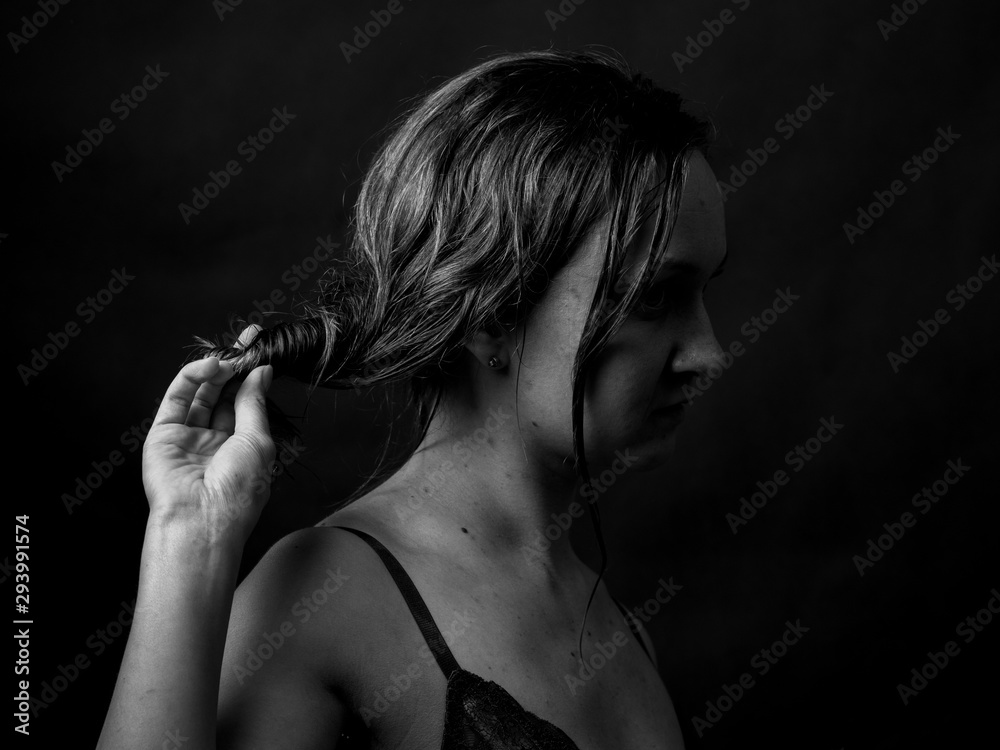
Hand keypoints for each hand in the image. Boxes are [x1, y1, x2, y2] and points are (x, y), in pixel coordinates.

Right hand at [142, 328, 275, 548]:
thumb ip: (254, 403)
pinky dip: (193, 378)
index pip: (246, 402)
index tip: (261, 346)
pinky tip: (212, 366)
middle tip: (247, 339)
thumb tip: (262, 371)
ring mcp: (188, 437)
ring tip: (230, 357)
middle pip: (224, 394)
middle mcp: (215, 440)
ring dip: (216, 371)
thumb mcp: (257, 440)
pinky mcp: (163, 433)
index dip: (253, 375)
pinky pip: (177, 398)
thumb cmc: (239, 488)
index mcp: (242, 446)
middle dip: (236, 365)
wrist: (203, 518)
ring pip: (201, 393)